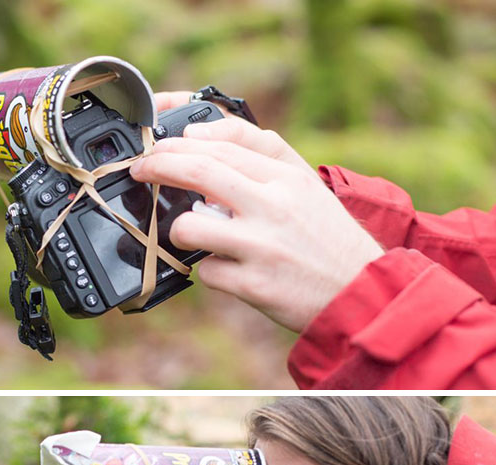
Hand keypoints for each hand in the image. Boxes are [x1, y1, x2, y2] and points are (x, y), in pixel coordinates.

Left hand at [130, 117, 383, 331]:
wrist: (360, 292)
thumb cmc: (326, 238)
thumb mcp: (304, 184)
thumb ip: (259, 152)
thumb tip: (199, 135)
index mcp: (286, 176)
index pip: (222, 144)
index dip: (178, 142)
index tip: (157, 147)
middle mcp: (274, 205)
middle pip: (200, 171)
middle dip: (159, 167)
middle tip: (141, 171)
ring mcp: (262, 247)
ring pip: (191, 225)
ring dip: (178, 229)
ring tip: (187, 234)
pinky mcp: (255, 286)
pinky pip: (208, 272)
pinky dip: (209, 270)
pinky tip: (227, 270)